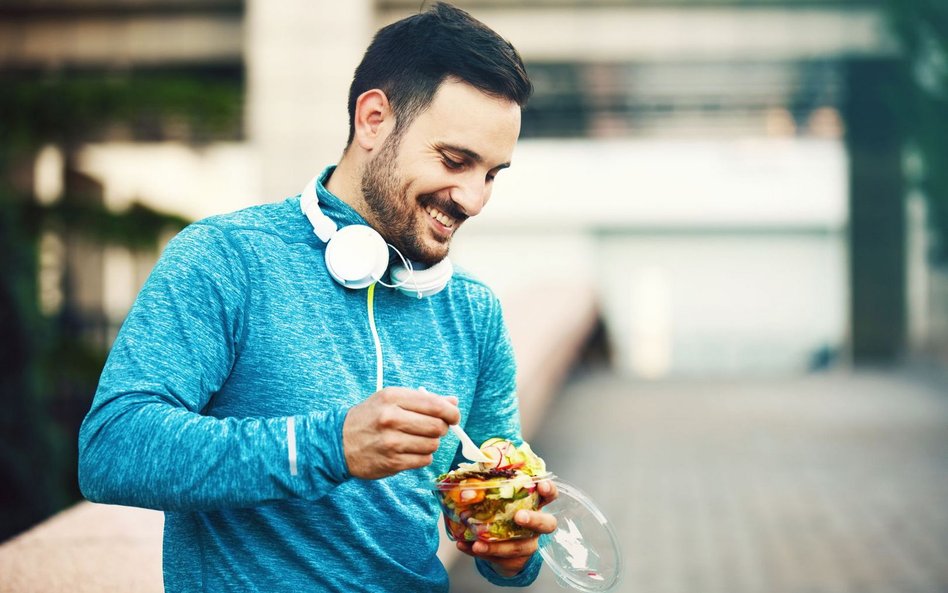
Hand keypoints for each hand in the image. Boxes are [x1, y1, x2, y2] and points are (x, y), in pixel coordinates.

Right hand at [343, 387, 459, 478]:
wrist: (338, 442)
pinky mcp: (392, 462)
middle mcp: (391, 418)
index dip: (451, 412)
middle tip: (433, 428)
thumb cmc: (370, 418)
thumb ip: (423, 400)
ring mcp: (391, 442)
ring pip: (432, 444)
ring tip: (417, 439)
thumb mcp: (391, 400)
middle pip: (437, 426)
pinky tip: (410, 450)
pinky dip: (422, 456)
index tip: (454, 416)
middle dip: (441, 428)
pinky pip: (424, 460)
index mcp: (392, 397)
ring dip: (431, 443)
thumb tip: (453, 402)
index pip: (434, 404)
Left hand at [455, 479, 557, 576]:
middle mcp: (536, 526)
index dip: (548, 490)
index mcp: (534, 505)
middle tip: (519, 517)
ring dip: (497, 546)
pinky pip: (497, 558)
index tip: (540, 486)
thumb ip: (490, 483)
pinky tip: (464, 546)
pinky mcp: (513, 560)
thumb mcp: (498, 496)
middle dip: (533, 520)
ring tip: (478, 544)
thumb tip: (476, 472)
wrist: (500, 545)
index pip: (549, 495)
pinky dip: (478, 552)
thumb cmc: (501, 513)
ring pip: (518, 547)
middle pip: (546, 524)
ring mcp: (527, 544)